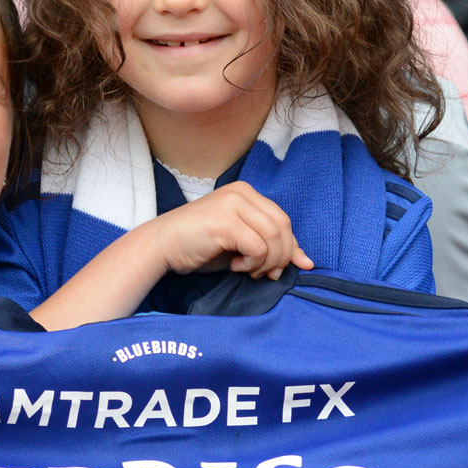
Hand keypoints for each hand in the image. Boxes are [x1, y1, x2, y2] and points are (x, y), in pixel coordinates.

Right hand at [140, 182, 315, 279]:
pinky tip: (235, 267)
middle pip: (283, 226)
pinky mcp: (225, 221)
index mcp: (247, 193)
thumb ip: (270, 247)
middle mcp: (242, 193)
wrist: (161, 245)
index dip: (291, 246)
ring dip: (266, 262)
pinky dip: (252, 263)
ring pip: (273, 237)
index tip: (291, 267)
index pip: (283, 219)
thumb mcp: (240, 244)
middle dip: (281, 257)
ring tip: (248, 270)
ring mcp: (233, 204)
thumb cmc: (199, 246)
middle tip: (266, 275)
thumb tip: (306, 262)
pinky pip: (258, 246)